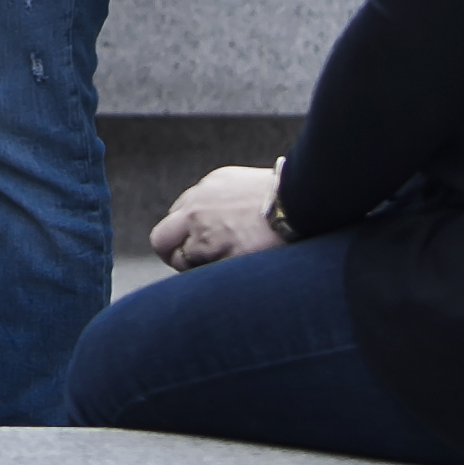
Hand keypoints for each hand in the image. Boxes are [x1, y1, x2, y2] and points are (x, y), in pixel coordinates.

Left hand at [154, 163, 286, 269]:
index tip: (197, 241)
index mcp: (204, 189)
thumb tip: (211, 220)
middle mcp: (197, 210)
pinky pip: (203, 277)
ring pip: (182, 262)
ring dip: (197, 268)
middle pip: (162, 239)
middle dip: (173, 252)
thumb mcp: (241, 184)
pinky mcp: (221, 258)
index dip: (185, 232)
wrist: (301, 201)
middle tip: (190, 262)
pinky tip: (233, 274)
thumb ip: (219, 199)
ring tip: (225, 266)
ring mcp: (206, 235)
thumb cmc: (283, 195)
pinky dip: (214, 279)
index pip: (176, 215)